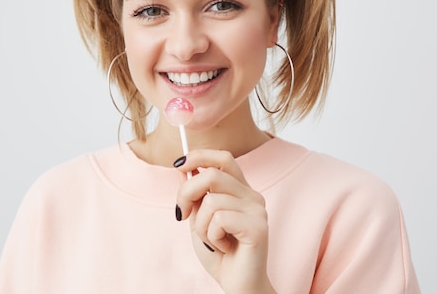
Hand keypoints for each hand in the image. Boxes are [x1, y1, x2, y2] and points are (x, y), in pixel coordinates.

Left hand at [174, 149, 276, 293]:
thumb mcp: (199, 219)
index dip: (199, 155)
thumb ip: (195, 194)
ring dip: (200, 226)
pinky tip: (223, 247)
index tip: (178, 164)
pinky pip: (219, 219)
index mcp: (240, 190)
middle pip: (210, 175)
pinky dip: (212, 236)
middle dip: (186, 194)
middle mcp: (252, 195)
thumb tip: (182, 168)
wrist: (237, 285)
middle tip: (182, 215)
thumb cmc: (219, 253)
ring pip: (211, 200)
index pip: (223, 158)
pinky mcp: (258, 227)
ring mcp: (257, 210)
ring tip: (212, 240)